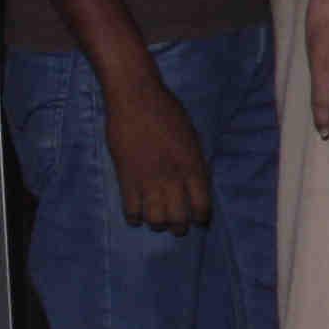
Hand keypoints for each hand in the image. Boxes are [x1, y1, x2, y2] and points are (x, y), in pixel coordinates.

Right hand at [101, 72, 215, 232]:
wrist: (136, 100)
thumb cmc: (168, 111)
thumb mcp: (192, 137)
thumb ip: (194, 162)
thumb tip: (195, 181)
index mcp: (193, 167)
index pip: (202, 205)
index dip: (201, 217)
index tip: (199, 221)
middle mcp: (172, 178)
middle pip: (178, 218)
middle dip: (179, 227)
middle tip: (177, 228)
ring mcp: (148, 180)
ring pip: (155, 220)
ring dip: (157, 224)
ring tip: (157, 223)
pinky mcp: (125, 178)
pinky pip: (131, 210)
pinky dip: (134, 217)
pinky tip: (136, 215)